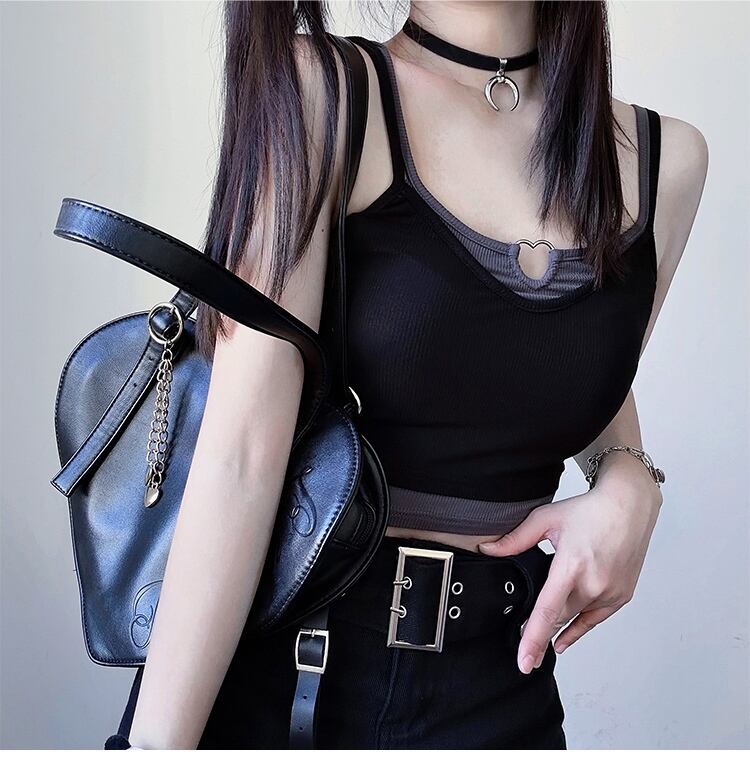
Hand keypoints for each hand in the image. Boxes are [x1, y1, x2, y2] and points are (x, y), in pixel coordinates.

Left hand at [479, 466, 661, 673]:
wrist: (629, 506)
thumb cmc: (589, 510)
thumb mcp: (545, 519)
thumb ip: (515, 539)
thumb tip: (488, 549)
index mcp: (573, 565)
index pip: (548, 610)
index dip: (534, 638)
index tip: (524, 661)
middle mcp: (595, 583)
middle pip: (559, 617)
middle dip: (539, 629)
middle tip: (518, 638)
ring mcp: (611, 592)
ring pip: (575, 618)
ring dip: (557, 625)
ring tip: (537, 640)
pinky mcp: (622, 596)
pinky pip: (594, 620)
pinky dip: (577, 629)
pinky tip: (561, 641)